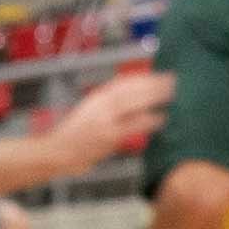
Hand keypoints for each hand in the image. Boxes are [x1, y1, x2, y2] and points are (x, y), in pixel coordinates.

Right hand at [47, 63, 171, 164]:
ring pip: (133, 106)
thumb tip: (132, 94)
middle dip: (152, 85)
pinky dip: (147, 121)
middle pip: (131, 92)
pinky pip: (133, 126)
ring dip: (153, 99)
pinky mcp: (109, 139)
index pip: (123, 83)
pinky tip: (160, 118)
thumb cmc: (73, 133)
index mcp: (96, 99)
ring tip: (170, 95)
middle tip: (171, 80)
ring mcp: (105, 123)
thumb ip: (108, 102)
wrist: (58, 152)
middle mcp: (100, 108)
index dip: (142, 79)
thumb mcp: (89, 110)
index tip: (156, 76)